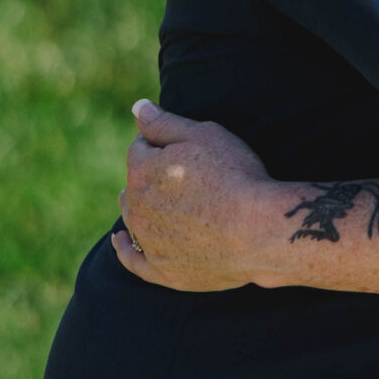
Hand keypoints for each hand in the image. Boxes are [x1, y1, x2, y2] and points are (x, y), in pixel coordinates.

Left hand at [111, 100, 291, 292]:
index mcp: (142, 171)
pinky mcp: (161, 271)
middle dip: (151, 174)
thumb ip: (164, 122)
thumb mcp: (204, 134)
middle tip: (183, 172)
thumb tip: (137, 107)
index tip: (183, 146)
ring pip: (133, 217)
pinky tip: (119, 240)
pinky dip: (123, 248)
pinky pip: (131, 259)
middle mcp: (136, 208)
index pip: (140, 148)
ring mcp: (148, 242)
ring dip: (140, 205)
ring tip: (158, 199)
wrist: (259, 230)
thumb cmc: (235, 175)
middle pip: (134, 183)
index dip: (161, 143)